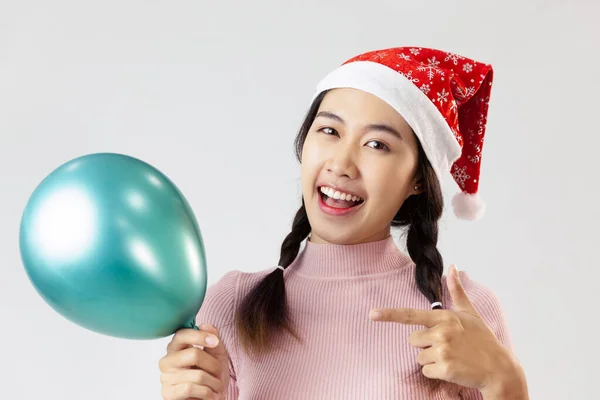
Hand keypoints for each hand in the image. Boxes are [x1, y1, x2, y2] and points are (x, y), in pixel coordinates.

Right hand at [159, 324, 230, 399]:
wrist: (211, 399)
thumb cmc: (212, 376)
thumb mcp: (217, 354)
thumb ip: (213, 338)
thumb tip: (205, 325)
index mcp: (177, 348)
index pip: (182, 334)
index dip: (199, 336)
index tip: (214, 341)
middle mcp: (167, 360)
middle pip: (194, 354)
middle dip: (213, 365)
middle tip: (219, 372)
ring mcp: (166, 377)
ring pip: (197, 375)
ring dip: (213, 382)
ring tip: (216, 386)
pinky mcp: (168, 394)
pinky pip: (190, 388)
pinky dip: (207, 393)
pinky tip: (210, 395)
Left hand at [369, 265, 524, 395]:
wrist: (499, 369)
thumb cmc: (482, 339)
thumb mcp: (470, 313)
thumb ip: (457, 291)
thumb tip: (453, 267)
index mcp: (444, 317)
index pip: (411, 314)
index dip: (389, 314)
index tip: (372, 314)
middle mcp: (441, 332)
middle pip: (412, 340)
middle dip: (425, 344)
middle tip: (447, 346)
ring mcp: (443, 351)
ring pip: (419, 357)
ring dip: (432, 360)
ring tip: (452, 357)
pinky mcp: (445, 369)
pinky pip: (425, 371)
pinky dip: (436, 372)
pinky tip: (453, 368)